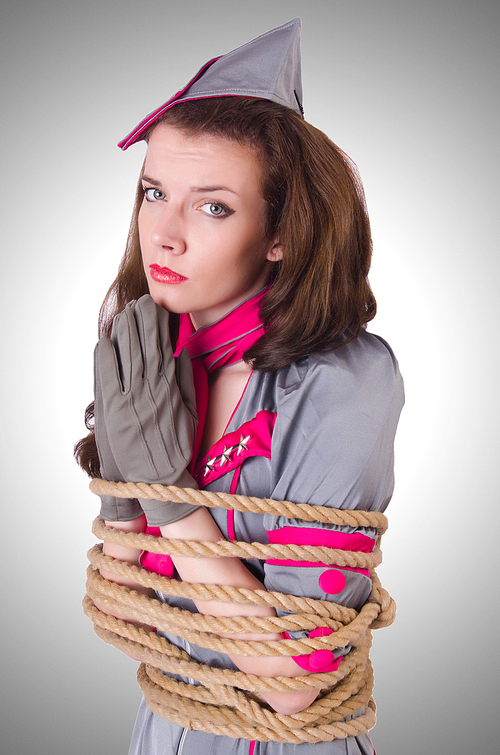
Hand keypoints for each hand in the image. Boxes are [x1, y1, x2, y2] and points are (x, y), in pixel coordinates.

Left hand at [94, 295, 198, 524]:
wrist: (157, 480)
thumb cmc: (175, 448)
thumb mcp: (191, 412)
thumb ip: (188, 381)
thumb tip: (184, 354)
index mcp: (171, 388)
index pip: (163, 348)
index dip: (158, 326)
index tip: (155, 308)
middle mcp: (151, 389)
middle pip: (145, 346)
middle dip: (141, 321)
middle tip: (138, 302)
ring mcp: (131, 398)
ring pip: (128, 356)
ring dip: (124, 332)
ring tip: (123, 314)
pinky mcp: (113, 410)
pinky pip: (107, 377)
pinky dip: (106, 358)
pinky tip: (105, 341)